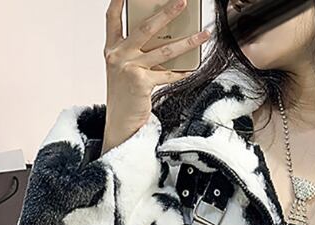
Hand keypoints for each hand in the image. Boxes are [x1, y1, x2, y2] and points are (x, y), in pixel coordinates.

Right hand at [101, 0, 210, 153]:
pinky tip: (193, 68)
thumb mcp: (123, 71)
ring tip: (203, 34)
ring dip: (187, 42)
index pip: (112, 18)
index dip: (119, 1)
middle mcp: (118, 55)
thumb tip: (164, 42)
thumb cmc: (125, 96)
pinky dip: (181, 72)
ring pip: (164, 50)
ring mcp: (128, 68)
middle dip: (166, 13)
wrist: (120, 122)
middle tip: (183, 3)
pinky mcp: (141, 82)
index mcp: (112, 49)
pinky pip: (167, 74)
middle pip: (145, 28)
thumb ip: (136, 55)